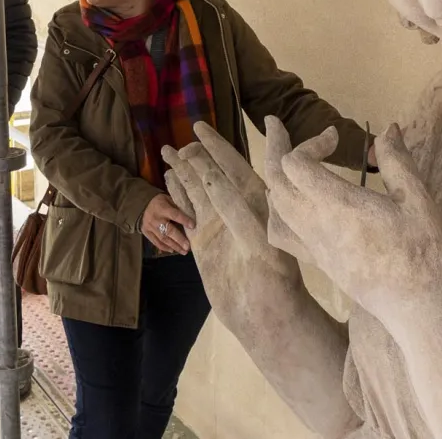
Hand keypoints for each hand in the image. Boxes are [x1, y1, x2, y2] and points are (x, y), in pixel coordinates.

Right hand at [140, 194, 192, 254]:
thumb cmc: (160, 202)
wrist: (142, 205)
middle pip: (168, 230)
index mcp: (162, 208)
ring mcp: (150, 227)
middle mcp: (155, 218)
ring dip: (174, 246)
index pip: (175, 215)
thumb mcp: (169, 199)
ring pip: (163, 238)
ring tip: (184, 251)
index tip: (193, 226)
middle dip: (179, 239)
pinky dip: (164, 247)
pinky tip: (173, 250)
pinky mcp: (146, 232)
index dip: (184, 220)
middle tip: (188, 247)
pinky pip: (156, 242)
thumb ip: (177, 207)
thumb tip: (191, 217)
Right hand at [163, 122, 303, 290]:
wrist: (265, 314)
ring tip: (166, 153)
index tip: (198, 127)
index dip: (216, 145)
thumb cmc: (274, 275)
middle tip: (172, 143)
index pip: (232, 164)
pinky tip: (166, 182)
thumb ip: (240, 202)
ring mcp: (217, 225)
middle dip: (194, 156)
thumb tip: (223, 168)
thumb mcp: (261, 232)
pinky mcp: (203, 243)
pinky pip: (187, 212)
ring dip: (182, 171)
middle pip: (210, 173)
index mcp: (254, 200)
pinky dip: (176, 196)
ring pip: (196, 190)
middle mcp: (234, 208)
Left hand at [265, 118, 441, 321]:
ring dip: (274, 179)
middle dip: (274, 149)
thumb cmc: (424, 252)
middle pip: (275, 181)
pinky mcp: (318, 263)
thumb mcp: (417, 199)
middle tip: (277, 125)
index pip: (296, 164)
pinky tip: (288, 206)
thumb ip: (397, 160)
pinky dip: (276, 212)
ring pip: (274, 207)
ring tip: (283, 160)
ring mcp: (314, 247)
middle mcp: (316, 225)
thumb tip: (387, 130)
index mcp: (337, 205)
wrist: (421, 308)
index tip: (335, 137)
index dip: (310, 142)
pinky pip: (281, 235)